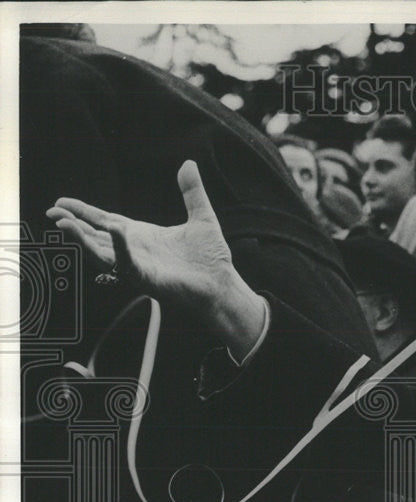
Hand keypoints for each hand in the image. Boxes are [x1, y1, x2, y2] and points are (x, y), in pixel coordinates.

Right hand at [47, 160, 265, 358]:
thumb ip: (192, 191)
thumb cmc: (211, 259)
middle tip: (53, 213)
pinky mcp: (148, 279)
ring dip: (83, 239)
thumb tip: (189, 163)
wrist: (223, 284)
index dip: (83, 212)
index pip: (105, 221)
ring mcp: (139, 265)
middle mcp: (135, 250)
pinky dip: (119, 249)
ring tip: (65, 224)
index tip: (61, 202)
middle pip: (95, 237)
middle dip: (73, 226)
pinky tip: (115, 232)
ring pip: (101, 253)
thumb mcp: (201, 217)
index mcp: (142, 235)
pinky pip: (128, 264)